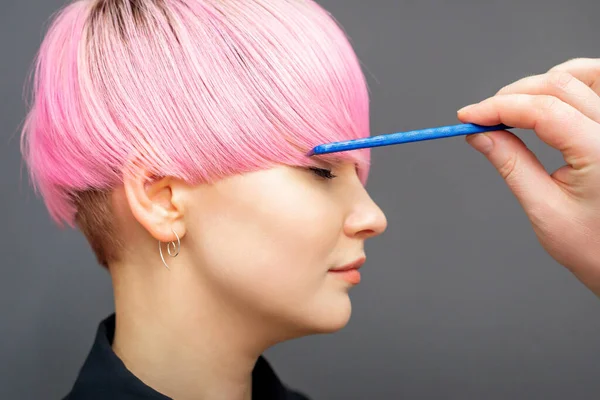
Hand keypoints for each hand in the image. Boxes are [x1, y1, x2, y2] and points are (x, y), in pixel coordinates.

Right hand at [457, 58, 599, 296]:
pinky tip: (550, 99)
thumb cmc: (597, 249)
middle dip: (514, 95)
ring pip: (586, 75)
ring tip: (516, 104)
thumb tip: (481, 136)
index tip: (469, 117)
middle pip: (560, 85)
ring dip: (545, 82)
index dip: (498, 108)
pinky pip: (599, 87)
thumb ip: (512, 165)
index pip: (543, 110)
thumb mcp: (545, 209)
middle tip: (483, 116)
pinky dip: (573, 84)